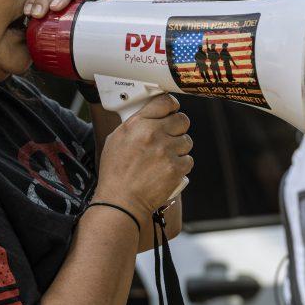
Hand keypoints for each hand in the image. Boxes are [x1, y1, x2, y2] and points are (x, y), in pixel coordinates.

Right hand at [93, 93, 192, 222]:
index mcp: (137, 124)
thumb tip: (151, 115)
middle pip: (182, 120)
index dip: (171, 106)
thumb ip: (136, 124)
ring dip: (179, 149)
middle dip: (178, 128)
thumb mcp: (117, 140)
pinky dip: (181, 166)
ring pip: (186, 141)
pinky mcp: (175, 168)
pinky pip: (188, 160)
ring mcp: (165, 151)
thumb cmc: (116, 173)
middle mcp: (152, 134)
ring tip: (165, 158)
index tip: (172, 110)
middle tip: (171, 137)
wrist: (121, 202)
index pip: (164, 102)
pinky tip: (168, 170)